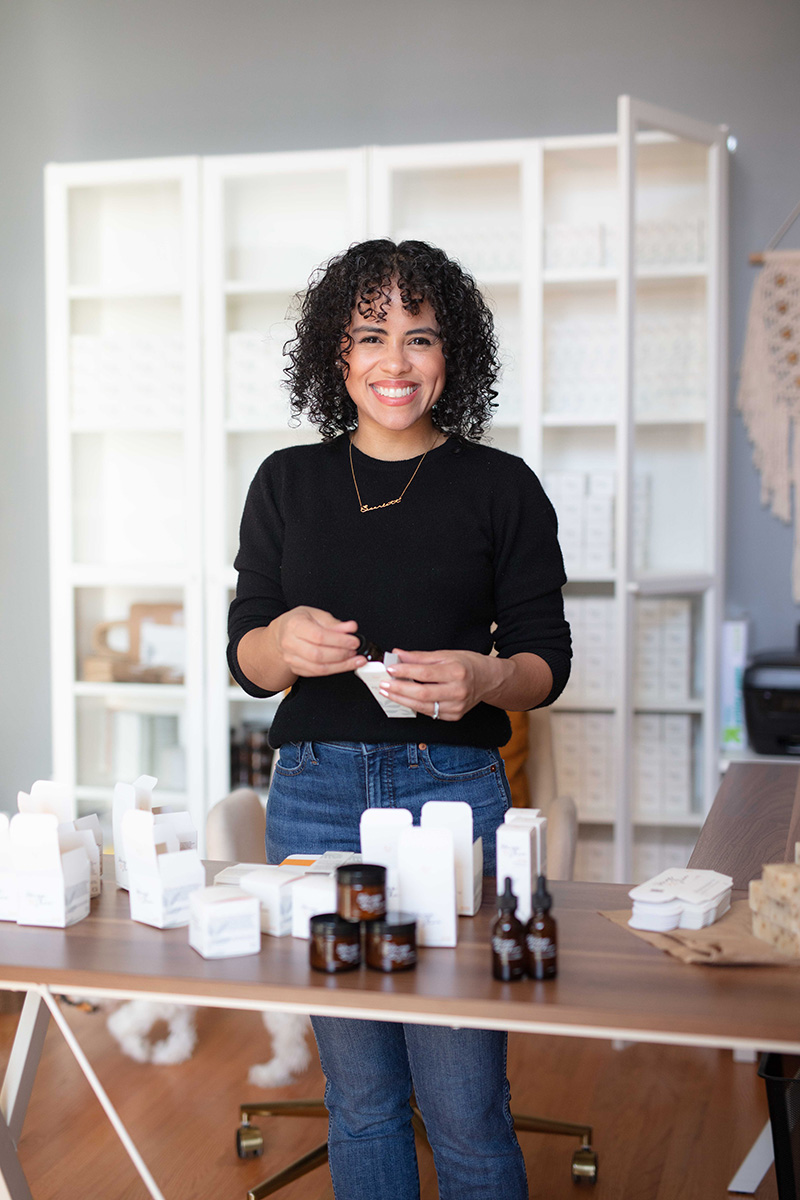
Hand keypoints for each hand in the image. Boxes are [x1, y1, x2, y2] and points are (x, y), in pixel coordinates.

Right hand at [272, 607, 365, 677]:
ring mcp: (291, 658)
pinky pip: (317, 674)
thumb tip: (350, 628)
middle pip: (318, 654)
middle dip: (341, 654)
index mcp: (294, 625)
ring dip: (341, 666)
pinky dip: (334, 670)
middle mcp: (289, 643)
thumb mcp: (316, 614)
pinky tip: (345, 665)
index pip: (319, 636)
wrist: (282, 633)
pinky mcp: (296, 669)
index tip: (354, 641)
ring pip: (319, 668)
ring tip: (355, 660)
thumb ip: (334, 623)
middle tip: (355, 650)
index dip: (339, 641)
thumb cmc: (299, 621)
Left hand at [382, 649, 503, 721]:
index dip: (405, 671)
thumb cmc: (467, 664)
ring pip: (423, 707)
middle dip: (399, 689)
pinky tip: (404, 699)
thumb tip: (398, 654)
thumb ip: (420, 657)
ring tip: (388, 692)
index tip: (390, 668)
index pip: (425, 673)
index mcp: (456, 671)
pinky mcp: (454, 716)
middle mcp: (458, 691)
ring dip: (402, 700)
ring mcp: (457, 706)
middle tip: (384, 684)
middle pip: (422, 693)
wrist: (488, 680)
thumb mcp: (445, 655)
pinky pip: (429, 713)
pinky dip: (414, 706)